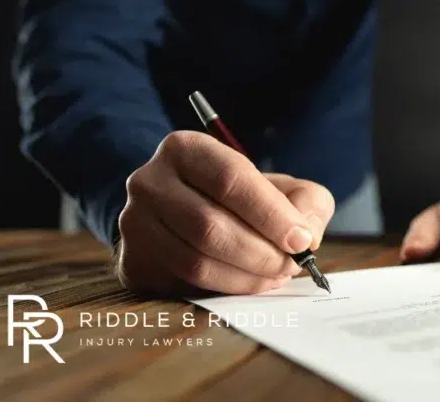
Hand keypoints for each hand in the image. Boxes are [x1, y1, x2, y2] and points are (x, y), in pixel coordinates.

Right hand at [114, 130, 334, 294]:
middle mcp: (149, 182)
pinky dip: (226, 290)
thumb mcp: (281, 185)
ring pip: (196, 261)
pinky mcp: (133, 263)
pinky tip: (249, 282)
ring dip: (246, 276)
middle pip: (210, 225)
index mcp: (185, 149)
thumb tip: (306, 236)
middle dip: (261, 252)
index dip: (269, 213)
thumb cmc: (242, 198)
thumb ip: (306, 202)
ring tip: (276, 274)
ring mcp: (135, 224)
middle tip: (291, 264)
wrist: (185, 213)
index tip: (300, 239)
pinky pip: (184, 285)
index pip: (229, 179)